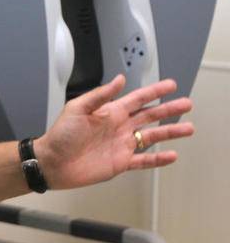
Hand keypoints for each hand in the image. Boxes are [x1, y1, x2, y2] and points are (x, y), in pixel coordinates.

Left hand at [35, 75, 193, 189]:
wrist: (53, 161)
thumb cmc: (61, 134)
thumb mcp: (77, 108)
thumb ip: (100, 95)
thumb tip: (119, 80)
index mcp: (109, 111)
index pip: (137, 98)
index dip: (154, 92)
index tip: (170, 85)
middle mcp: (118, 126)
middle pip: (150, 116)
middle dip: (169, 109)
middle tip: (186, 103)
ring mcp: (121, 144)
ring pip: (152, 136)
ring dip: (170, 132)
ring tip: (188, 128)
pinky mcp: (120, 163)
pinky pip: (144, 160)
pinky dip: (158, 159)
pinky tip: (171, 155)